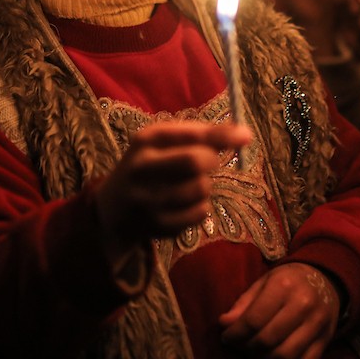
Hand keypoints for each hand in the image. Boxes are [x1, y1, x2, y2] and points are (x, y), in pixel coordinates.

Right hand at [95, 121, 250, 252]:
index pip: (190, 134)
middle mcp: (142, 167)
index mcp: (146, 140)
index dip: (222, 135)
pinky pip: (200, 213)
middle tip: (205, 164)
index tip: (246, 137)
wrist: (113, 209)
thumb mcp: (164, 143)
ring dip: (205, 186)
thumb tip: (245, 134)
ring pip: (201, 188)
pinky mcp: (158, 225)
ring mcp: (148, 199)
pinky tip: (184, 205)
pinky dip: (201, 207)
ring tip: (189, 185)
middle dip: (211, 161)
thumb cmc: (151, 166)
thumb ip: (201, 135)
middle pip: (195, 161)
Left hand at [219, 262, 342, 358]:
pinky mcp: (326, 339)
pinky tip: (272, 357)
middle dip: (247, 348)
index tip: (226, 338)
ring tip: (254, 352)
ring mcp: (317, 324)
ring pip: (285, 355)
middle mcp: (303, 304)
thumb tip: (224, 324)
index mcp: (283, 285)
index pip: (254, 320)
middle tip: (239, 346)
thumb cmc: (288, 280)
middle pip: (268, 340)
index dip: (235, 334)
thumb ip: (243, 304)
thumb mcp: (264, 282)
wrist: (326, 280)